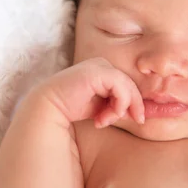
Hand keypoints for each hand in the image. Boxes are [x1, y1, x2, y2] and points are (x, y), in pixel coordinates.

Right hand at [30, 57, 144, 127]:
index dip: (134, 104)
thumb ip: (117, 106)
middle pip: (131, 85)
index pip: (129, 85)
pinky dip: (118, 105)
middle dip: (131, 107)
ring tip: (104, 120)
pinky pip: (120, 88)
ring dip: (120, 109)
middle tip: (127, 122)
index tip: (136, 120)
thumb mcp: (101, 107)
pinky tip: (101, 118)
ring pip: (127, 87)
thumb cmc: (71, 108)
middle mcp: (102, 64)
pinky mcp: (98, 71)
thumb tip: (140, 114)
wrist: (48, 108)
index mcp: (103, 70)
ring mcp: (100, 65)